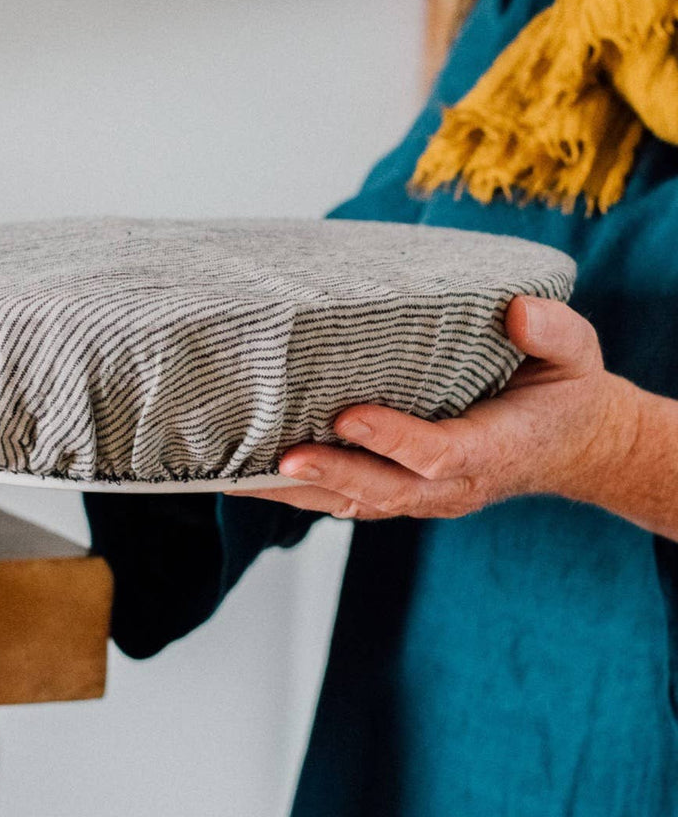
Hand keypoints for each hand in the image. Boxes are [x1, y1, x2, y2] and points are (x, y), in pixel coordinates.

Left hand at [229, 296, 639, 519]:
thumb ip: (554, 333)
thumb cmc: (563, 392)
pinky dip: (303, 493)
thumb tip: (518, 313)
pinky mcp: (403, 493)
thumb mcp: (576, 355)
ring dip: (301, 494)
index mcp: (495, 448)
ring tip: (241, 477)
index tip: (348, 415)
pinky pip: (350, 499)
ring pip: (357, 503)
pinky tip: (254, 478)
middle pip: (386, 491)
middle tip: (279, 458)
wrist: (571, 443)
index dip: (393, 438)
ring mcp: (425, 495)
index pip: (439, 452)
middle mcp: (454, 484)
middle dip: (331, 474)